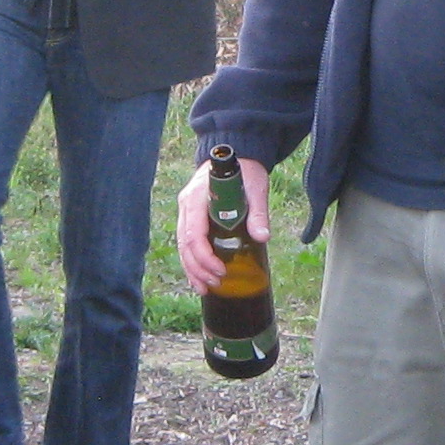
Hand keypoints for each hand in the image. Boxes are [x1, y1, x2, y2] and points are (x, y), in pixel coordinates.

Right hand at [175, 153, 272, 290]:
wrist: (236, 156)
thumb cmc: (245, 171)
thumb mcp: (255, 188)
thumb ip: (257, 212)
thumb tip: (262, 237)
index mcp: (198, 197)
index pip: (194, 233)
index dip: (205, 256)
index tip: (221, 270)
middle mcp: (186, 205)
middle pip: (185, 244)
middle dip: (198, 268)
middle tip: (217, 283)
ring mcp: (186, 211)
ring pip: (182, 246)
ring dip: (192, 269)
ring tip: (206, 288)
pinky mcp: (191, 217)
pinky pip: (187, 243)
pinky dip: (191, 262)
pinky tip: (199, 277)